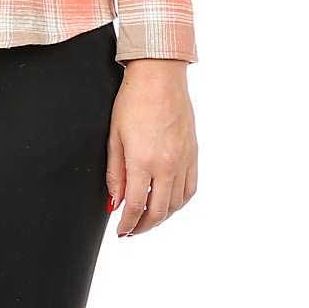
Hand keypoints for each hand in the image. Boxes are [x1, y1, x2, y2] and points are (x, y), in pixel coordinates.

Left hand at [106, 58, 196, 236]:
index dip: (127, 223)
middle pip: (159, 211)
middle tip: (131, 231)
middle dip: (143, 226)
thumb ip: (115, 172)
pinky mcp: (193, 154)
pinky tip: (168, 202)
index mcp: (143, 160)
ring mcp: (183, 161)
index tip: (120, 231)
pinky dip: (179, 203)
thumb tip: (114, 201)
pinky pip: (189, 189)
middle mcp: (167, 165)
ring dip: (161, 217)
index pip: (136, 205)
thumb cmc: (133, 100)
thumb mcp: (114, 135)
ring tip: (147, 219)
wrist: (160, 77)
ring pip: (176, 204)